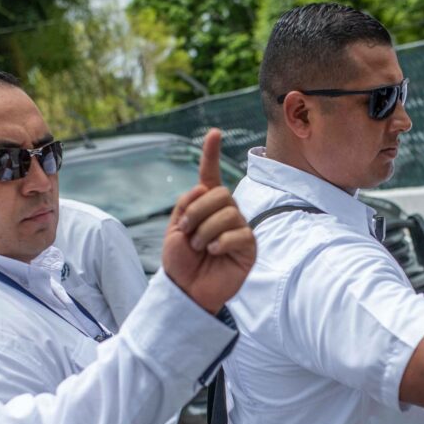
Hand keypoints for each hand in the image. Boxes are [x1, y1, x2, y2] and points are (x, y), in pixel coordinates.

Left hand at [162, 128, 255, 312]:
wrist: (186, 290)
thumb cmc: (181, 262)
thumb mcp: (175, 228)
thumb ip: (188, 204)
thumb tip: (206, 189)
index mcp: (206, 206)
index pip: (210, 176)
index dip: (211, 154)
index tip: (213, 133)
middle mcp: (226, 214)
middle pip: (220, 194)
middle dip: (198, 212)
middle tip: (187, 232)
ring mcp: (239, 229)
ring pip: (228, 213)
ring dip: (205, 231)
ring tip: (199, 248)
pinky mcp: (248, 247)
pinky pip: (238, 234)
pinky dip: (219, 243)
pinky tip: (213, 253)